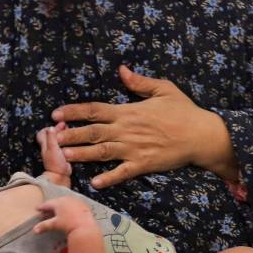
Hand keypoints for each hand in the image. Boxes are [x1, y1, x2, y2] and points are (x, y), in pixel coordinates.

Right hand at [33, 196, 96, 235]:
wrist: (85, 225)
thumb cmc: (68, 224)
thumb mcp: (55, 224)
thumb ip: (44, 225)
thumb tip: (34, 230)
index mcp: (58, 203)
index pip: (47, 204)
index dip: (41, 207)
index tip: (37, 208)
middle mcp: (66, 199)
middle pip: (55, 201)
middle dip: (50, 205)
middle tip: (46, 209)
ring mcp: (74, 200)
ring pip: (64, 201)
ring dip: (60, 205)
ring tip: (57, 210)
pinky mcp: (82, 204)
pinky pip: (73, 203)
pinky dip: (69, 207)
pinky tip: (69, 211)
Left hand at [35, 123, 70, 185]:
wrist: (60, 177)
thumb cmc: (55, 163)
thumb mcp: (53, 148)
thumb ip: (51, 137)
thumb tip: (51, 126)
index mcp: (44, 144)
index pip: (43, 132)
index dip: (51, 127)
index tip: (60, 125)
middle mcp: (48, 147)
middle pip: (51, 134)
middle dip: (59, 129)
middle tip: (67, 127)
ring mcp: (55, 152)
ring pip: (58, 139)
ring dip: (63, 135)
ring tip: (70, 132)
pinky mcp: (61, 156)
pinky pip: (63, 145)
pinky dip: (67, 141)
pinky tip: (73, 141)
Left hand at [51, 65, 237, 187]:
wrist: (202, 135)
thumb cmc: (184, 110)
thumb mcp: (163, 89)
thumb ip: (139, 82)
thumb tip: (121, 70)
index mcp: (128, 111)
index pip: (95, 110)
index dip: (74, 112)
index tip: (56, 115)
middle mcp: (126, 130)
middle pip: (92, 132)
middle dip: (70, 135)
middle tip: (50, 138)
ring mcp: (133, 149)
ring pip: (101, 152)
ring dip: (81, 154)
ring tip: (63, 156)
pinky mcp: (143, 164)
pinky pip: (122, 172)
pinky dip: (108, 178)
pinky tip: (94, 182)